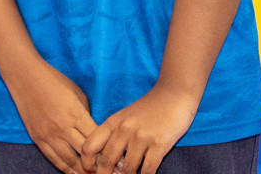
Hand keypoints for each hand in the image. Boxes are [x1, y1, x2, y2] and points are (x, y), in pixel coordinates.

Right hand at [3, 59, 97, 173]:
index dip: (107, 152)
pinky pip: (54, 159)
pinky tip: (74, 173)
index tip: (115, 158)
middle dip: (97, 166)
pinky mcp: (37, 139)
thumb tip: (94, 132)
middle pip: (84, 155)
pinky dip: (65, 169)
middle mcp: (63, 128)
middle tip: (107, 171)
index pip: (96, 141)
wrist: (24, 76)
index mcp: (76, 114)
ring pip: (69, 161)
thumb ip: (86, 114)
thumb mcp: (77, 93)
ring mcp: (49, 135)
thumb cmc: (54, 81)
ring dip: (82, 171)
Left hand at [79, 84, 198, 173]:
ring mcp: (141, 137)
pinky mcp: (159, 143)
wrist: (173, 95)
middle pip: (106, 161)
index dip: (86, 162)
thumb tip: (106, 163)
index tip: (91, 171)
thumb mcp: (125, 117)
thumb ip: (114, 136)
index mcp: (112, 123)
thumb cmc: (149, 109)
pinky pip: (148, 169)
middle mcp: (124, 129)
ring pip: (127, 169)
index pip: (89, 146)